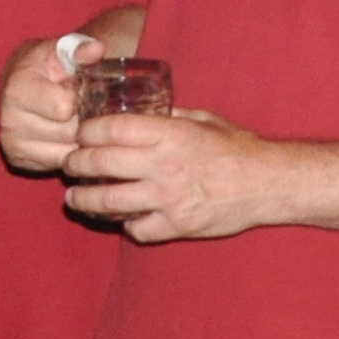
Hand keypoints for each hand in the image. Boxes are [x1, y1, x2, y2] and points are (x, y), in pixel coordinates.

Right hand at [0, 30, 95, 175]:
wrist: (27, 79)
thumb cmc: (49, 63)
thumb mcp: (63, 49)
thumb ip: (80, 48)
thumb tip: (95, 49)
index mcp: (17, 88)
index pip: (64, 108)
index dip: (79, 97)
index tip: (77, 87)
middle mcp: (8, 119)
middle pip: (68, 133)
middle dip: (82, 120)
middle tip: (81, 106)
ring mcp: (10, 143)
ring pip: (66, 152)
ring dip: (78, 139)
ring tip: (74, 119)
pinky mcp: (17, 160)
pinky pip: (59, 164)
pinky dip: (69, 152)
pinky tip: (66, 135)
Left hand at [61, 108, 281, 241]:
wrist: (269, 183)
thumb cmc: (236, 147)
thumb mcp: (202, 119)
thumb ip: (168, 116)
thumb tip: (138, 109)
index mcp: (169, 133)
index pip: (110, 129)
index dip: (86, 131)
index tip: (79, 134)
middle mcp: (164, 164)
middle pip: (100, 163)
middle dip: (76, 164)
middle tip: (69, 165)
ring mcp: (168, 197)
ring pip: (108, 200)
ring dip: (84, 199)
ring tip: (74, 197)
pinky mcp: (177, 225)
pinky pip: (138, 229)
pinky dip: (126, 225)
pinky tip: (122, 218)